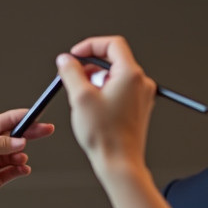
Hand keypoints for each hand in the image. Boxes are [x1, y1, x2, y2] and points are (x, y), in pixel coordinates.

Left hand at [0, 108, 53, 207]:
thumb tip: (18, 140)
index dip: (17, 118)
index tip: (33, 115)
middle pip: (10, 137)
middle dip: (28, 133)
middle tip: (45, 129)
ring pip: (12, 154)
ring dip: (20, 155)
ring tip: (21, 159)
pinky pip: (13, 171)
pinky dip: (20, 169)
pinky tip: (23, 169)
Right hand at [57, 36, 155, 179]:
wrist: (120, 162)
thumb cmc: (106, 136)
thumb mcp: (80, 98)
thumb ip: (71, 72)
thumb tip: (65, 60)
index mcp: (131, 75)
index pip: (112, 44)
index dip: (90, 46)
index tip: (75, 55)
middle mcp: (141, 83)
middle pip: (113, 61)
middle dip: (90, 67)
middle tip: (74, 78)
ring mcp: (142, 96)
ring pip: (115, 77)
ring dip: (95, 82)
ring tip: (83, 99)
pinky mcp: (138, 108)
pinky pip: (119, 91)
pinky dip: (104, 93)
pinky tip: (93, 109)